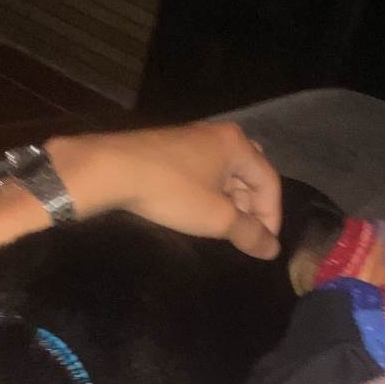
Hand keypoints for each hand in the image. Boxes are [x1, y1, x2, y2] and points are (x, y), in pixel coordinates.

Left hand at [52, 123, 281, 257]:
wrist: (111, 169)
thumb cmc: (171, 191)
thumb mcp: (216, 218)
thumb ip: (249, 233)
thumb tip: (273, 249)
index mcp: (236, 144)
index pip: (269, 181)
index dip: (272, 215)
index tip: (265, 243)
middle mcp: (218, 134)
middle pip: (248, 173)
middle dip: (251, 206)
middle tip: (244, 234)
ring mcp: (191, 138)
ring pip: (223, 172)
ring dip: (228, 201)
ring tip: (220, 227)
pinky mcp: (168, 147)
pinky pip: (201, 170)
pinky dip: (207, 192)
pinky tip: (195, 211)